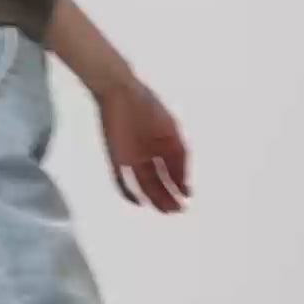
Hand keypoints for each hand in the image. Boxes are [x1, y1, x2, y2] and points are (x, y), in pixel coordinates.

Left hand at [97, 74, 190, 213]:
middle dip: (168, 196)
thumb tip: (184, 179)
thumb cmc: (148, 106)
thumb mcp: (171, 131)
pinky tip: (137, 202)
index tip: (187, 197)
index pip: (173, 169)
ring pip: (143, 184)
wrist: (120, 93)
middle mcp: (148, 153)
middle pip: (158, 180)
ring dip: (154, 198)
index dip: (180, 184)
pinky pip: (121, 179)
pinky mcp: (116, 157)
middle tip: (178, 211)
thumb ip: (179, 155)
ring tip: (164, 211)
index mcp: (163, 143)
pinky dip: (128, 192)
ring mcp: (131, 157)